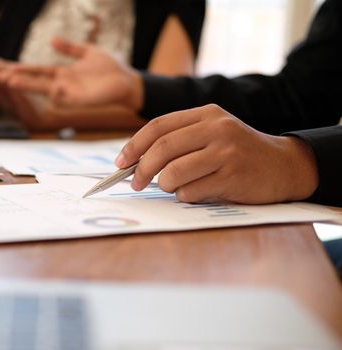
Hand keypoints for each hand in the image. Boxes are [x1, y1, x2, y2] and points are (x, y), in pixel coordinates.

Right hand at [8, 38, 142, 109]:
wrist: (127, 81)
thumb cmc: (109, 68)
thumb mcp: (87, 52)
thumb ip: (69, 48)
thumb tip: (52, 40)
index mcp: (62, 73)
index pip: (37, 71)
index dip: (21, 69)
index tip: (5, 68)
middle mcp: (61, 84)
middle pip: (33, 82)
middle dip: (16, 80)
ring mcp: (68, 93)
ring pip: (42, 89)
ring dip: (27, 86)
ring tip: (10, 81)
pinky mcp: (78, 100)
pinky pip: (61, 97)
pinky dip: (54, 92)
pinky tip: (46, 86)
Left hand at [115, 104, 318, 203]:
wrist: (283, 165)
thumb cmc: (238, 152)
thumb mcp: (212, 132)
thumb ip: (179, 140)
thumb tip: (134, 160)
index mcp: (206, 114)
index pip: (158, 126)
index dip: (134, 145)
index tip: (120, 162)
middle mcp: (216, 129)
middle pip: (162, 149)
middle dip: (141, 170)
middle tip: (135, 183)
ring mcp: (226, 152)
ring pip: (173, 173)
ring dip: (165, 185)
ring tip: (174, 187)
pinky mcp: (233, 177)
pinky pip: (191, 192)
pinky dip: (185, 196)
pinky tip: (197, 192)